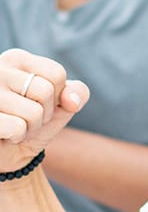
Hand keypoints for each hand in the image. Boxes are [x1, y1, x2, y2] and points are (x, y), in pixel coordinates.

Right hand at [0, 51, 87, 172]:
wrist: (6, 152)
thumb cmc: (31, 121)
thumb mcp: (60, 105)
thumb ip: (77, 93)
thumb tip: (71, 101)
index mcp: (16, 59)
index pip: (56, 73)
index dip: (57, 96)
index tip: (40, 103)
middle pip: (45, 91)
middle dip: (44, 114)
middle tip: (26, 118)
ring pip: (33, 112)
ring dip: (31, 128)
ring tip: (15, 125)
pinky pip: (16, 127)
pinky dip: (17, 136)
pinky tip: (5, 134)